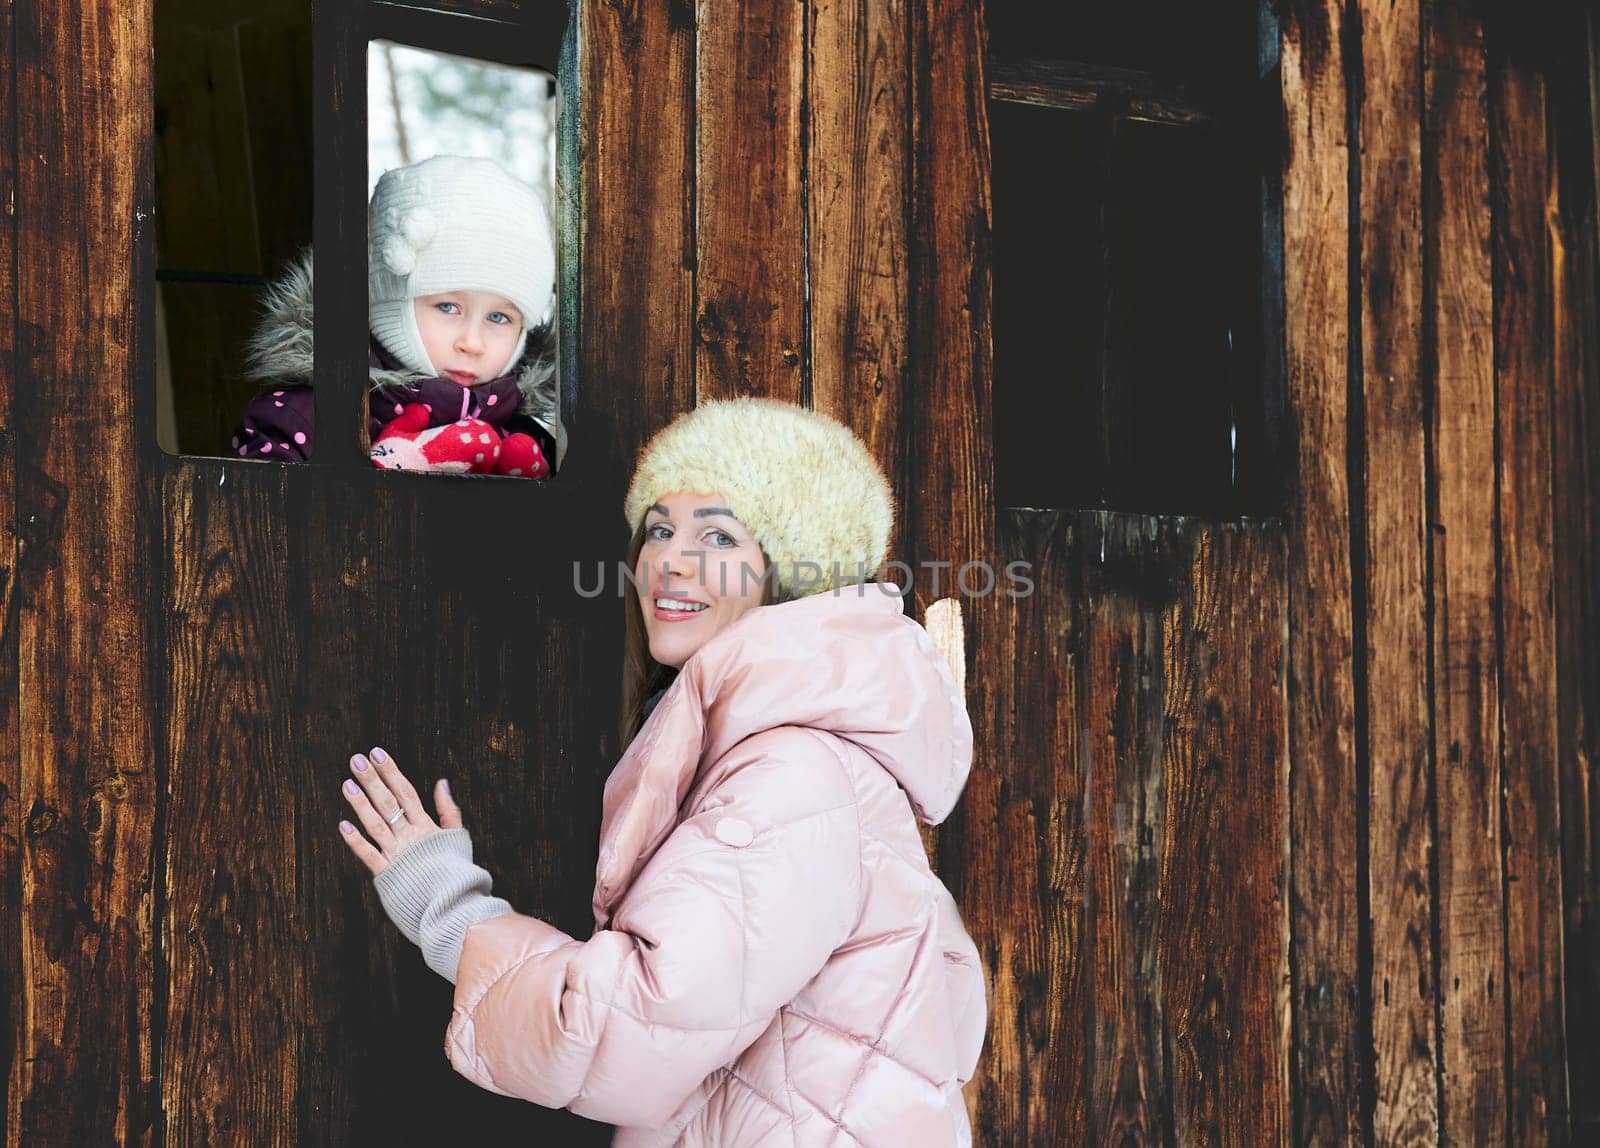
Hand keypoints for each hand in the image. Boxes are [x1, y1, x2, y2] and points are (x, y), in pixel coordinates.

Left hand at [338, 746, 463, 875]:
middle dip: (372, 780)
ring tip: (347, 783)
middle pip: (388, 803)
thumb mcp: (457, 837)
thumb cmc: (456, 870)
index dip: (391, 772)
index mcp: (426, 827)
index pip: (406, 792)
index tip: (377, 753)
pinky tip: (343, 825)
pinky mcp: (386, 874)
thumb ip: (449, 810)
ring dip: (360, 804)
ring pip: (375, 824)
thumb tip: (442, 782)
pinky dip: (355, 841)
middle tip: (357, 760)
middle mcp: (409, 837)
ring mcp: (396, 855)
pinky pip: (368, 855)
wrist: (453, 903)